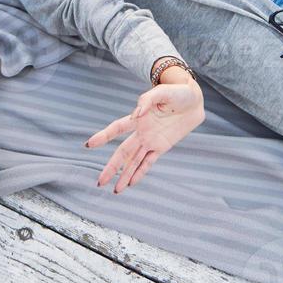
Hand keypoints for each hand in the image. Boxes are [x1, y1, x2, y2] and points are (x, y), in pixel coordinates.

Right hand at [86, 79, 204, 192]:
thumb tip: (135, 114)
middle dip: (111, 167)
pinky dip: (140, 173)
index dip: (103, 137)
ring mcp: (151, 141)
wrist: (194, 100)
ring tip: (116, 190)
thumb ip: (147, 101)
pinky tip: (131, 183)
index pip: (117, 128)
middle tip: (100, 182)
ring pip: (134, 161)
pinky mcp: (162, 146)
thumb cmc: (176, 92)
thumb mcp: (162, 92)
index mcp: (139, 117)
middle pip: (122, 152)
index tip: (88, 145)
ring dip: (125, 175)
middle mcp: (142, 132)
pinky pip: (149, 162)